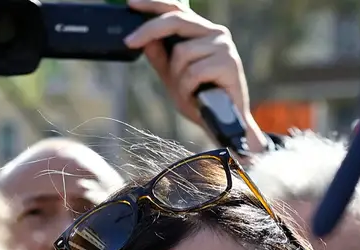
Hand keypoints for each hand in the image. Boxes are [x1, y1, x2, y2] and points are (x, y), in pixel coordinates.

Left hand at [124, 0, 265, 150]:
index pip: (178, 9)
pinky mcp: (229, 64)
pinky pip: (194, 71)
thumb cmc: (201, 100)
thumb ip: (160, 57)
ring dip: (177, 77)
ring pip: (182, 52)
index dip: (154, 4)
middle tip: (130, 42)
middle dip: (149, 30)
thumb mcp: (172, 77)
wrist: (223, 126)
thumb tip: (145, 39)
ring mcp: (224, 47)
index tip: (131, 4)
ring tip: (188, 92)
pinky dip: (188, 88)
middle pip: (176, 20)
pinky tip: (197, 97)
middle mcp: (216, 33)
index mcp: (203, 32)